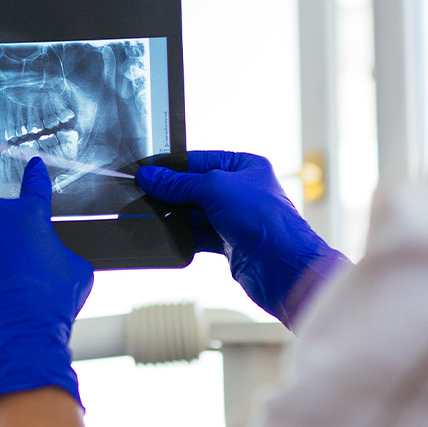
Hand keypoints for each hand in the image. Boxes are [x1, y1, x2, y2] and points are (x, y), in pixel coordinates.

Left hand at [0, 158, 94, 426]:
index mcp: (30, 214)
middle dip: (11, 244)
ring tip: (2, 291)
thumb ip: (59, 250)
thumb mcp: (77, 272)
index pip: (35, 187)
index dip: (36, 177)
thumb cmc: (49, 308)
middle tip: (22, 277)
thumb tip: (51, 254)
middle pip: (3, 224)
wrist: (15, 339)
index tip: (33, 165)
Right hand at [136, 151, 347, 324]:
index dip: (174, 166)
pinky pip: (199, 236)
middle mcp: (242, 191)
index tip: (149, 171)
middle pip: (196, 187)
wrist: (282, 266)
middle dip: (172, 193)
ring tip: (152, 216)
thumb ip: (180, 183)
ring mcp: (235, 218)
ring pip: (196, 214)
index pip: (201, 160)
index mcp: (246, 167)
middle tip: (145, 194)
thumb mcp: (215, 188)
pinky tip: (168, 236)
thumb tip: (153, 177)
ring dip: (177, 217)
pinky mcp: (229, 243)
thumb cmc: (265, 219)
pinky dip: (184, 237)